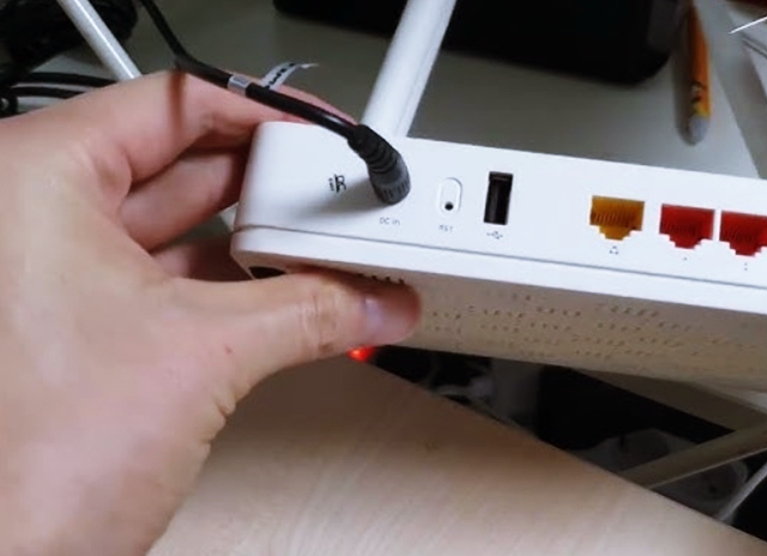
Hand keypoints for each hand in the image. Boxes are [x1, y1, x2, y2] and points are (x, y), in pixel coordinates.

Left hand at [0, 72, 418, 555]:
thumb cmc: (29, 465)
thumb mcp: (202, 356)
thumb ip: (309, 311)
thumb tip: (378, 299)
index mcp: (33, 181)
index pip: (175, 105)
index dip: (263, 115)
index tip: (322, 140)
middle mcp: (31, 218)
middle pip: (183, 165)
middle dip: (274, 188)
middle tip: (342, 204)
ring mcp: (53, 276)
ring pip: (182, 229)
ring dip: (261, 245)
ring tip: (332, 252)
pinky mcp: (82, 329)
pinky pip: (173, 282)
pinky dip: (235, 288)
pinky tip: (294, 296)